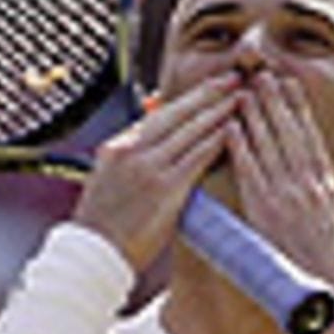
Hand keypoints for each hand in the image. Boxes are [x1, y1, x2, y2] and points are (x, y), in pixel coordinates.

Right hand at [75, 72, 239, 271]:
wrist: (93, 255)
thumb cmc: (104, 225)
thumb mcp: (109, 181)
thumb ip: (132, 158)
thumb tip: (153, 144)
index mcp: (117, 147)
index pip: (159, 115)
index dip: (188, 100)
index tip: (208, 90)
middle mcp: (131, 151)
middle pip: (176, 113)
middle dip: (206, 93)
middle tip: (231, 78)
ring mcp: (147, 168)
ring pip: (189, 130)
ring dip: (217, 112)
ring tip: (239, 97)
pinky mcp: (163, 189)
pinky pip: (195, 157)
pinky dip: (214, 141)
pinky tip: (232, 129)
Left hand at [227, 72, 333, 287]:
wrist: (327, 295)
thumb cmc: (331, 267)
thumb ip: (328, 201)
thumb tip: (322, 186)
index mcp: (327, 187)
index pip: (310, 138)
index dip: (299, 109)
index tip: (290, 85)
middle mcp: (309, 186)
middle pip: (290, 133)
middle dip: (276, 102)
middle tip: (263, 75)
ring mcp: (288, 197)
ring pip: (270, 146)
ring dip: (256, 116)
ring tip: (242, 90)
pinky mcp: (267, 212)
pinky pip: (251, 172)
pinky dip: (240, 147)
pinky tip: (229, 128)